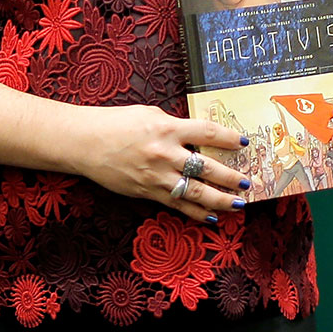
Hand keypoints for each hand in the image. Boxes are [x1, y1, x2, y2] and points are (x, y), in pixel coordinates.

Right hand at [76, 104, 252, 222]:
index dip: (229, 138)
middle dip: (230, 176)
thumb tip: (196, 135)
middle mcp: (165, 154)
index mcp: (167, 128)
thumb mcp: (148, 114)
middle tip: (247, 182)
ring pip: (196, 192)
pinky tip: (211, 217)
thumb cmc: (115, 123)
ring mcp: (157, 176)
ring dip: (220, 200)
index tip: (244, 143)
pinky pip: (177, 205)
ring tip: (237, 204)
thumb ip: (174, 125)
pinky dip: (196, 213)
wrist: (85, 143)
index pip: (207, 132)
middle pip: (207, 168)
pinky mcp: (147, 192)